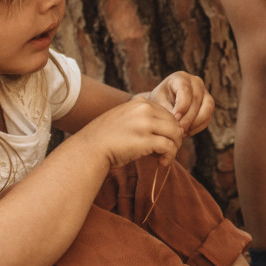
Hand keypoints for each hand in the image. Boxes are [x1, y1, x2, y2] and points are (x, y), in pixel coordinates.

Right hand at [67, 94, 185, 168]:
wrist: (89, 149)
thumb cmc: (107, 138)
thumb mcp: (126, 119)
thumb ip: (145, 119)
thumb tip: (170, 131)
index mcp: (140, 102)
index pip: (168, 114)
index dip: (169, 129)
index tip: (163, 141)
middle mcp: (144, 109)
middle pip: (174, 123)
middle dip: (174, 139)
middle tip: (166, 152)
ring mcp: (145, 124)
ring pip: (175, 134)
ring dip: (174, 148)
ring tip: (165, 158)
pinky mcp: (146, 140)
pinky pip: (169, 147)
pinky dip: (170, 156)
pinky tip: (162, 162)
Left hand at [148, 71, 213, 135]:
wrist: (163, 104)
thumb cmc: (159, 102)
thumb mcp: (158, 103)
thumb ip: (167, 110)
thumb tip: (178, 121)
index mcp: (180, 78)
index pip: (185, 90)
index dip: (182, 106)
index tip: (175, 118)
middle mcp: (196, 82)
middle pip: (197, 100)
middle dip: (188, 117)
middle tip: (179, 130)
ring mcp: (204, 93)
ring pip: (208, 107)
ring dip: (196, 122)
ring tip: (183, 132)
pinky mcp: (208, 105)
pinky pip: (208, 117)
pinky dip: (198, 127)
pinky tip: (187, 132)